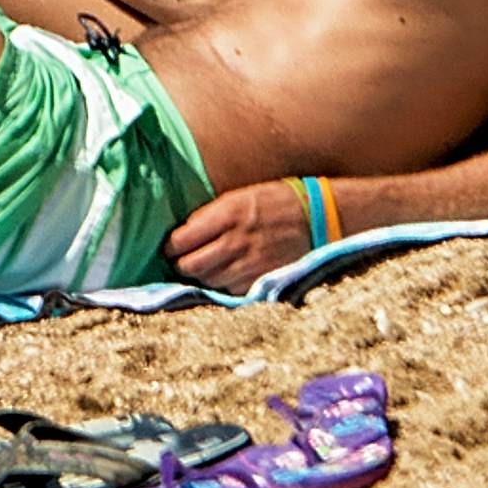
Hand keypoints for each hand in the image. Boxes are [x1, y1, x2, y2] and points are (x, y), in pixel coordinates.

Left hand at [162, 176, 319, 290]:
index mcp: (226, 214)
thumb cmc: (274, 202)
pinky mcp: (263, 279)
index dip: (170, 247)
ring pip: (209, 281)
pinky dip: (223, 285)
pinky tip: (226, 275)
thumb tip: (185, 232)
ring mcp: (250, 263)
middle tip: (181, 261)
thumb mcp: (238, 197)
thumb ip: (210, 215)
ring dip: (201, 276)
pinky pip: (231, 289)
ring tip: (203, 268)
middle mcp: (235, 241)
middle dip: (181, 265)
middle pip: (191, 266)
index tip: (170, 247)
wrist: (318, 217)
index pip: (181, 240)